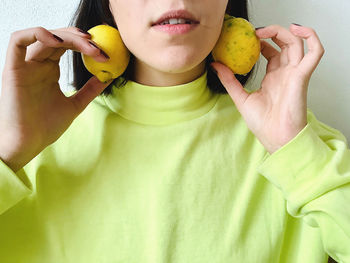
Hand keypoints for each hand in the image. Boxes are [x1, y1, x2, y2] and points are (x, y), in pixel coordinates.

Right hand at [0, 26, 111, 171]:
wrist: (28, 143)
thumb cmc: (47, 126)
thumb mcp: (76, 105)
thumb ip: (90, 89)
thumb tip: (108, 75)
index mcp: (48, 70)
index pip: (66, 46)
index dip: (85, 44)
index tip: (104, 52)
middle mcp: (36, 64)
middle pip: (57, 38)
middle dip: (80, 39)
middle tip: (99, 47)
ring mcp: (24, 65)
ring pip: (42, 36)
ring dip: (66, 35)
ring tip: (86, 42)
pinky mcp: (13, 69)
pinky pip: (18, 41)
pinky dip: (37, 34)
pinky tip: (58, 41)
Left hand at [211, 24, 324, 153]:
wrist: (275, 139)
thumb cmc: (262, 124)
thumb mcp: (240, 98)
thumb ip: (229, 80)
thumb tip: (215, 64)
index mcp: (273, 78)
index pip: (272, 53)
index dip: (262, 42)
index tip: (248, 38)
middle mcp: (285, 74)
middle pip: (284, 44)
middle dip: (272, 33)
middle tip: (254, 33)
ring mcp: (294, 74)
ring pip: (298, 44)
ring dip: (284, 32)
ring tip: (264, 31)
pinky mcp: (302, 77)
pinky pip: (315, 53)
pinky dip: (311, 38)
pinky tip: (297, 31)